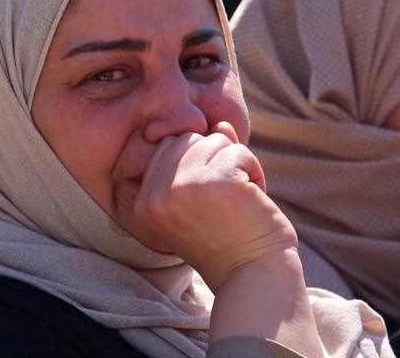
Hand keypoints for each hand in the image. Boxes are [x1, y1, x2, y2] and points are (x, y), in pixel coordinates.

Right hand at [135, 122, 297, 290]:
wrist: (251, 277)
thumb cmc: (228, 241)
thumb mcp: (202, 198)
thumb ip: (203, 159)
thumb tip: (219, 122)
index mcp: (144, 202)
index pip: (168, 148)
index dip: (198, 162)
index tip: (210, 198)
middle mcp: (157, 194)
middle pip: (189, 139)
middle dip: (217, 161)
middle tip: (227, 199)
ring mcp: (185, 186)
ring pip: (216, 140)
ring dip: (238, 167)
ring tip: (239, 202)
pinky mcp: (217, 181)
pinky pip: (239, 151)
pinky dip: (254, 172)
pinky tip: (252, 200)